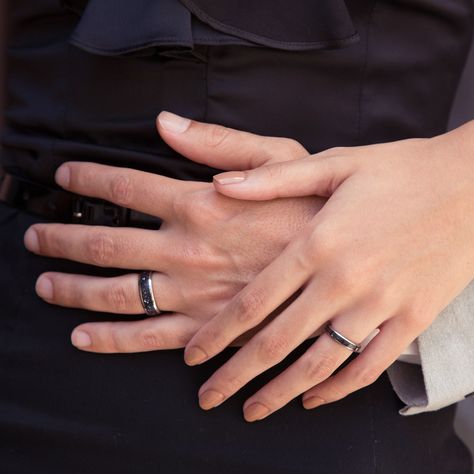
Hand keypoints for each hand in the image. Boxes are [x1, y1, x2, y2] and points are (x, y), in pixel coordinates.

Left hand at [24, 112, 324, 351]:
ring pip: (115, 294)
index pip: (126, 186)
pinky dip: (111, 341)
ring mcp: (195, 293)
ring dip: (72, 290)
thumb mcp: (283, 157)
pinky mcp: (209, 330)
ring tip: (46, 284)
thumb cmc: (317, 208)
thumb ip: (221, 143)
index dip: (89, 179)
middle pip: (105, 243)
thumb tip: (165, 125)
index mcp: (204, 203)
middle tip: (38, 238)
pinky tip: (83, 338)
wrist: (356, 266)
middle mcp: (190, 250)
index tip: (66, 178)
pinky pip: (149, 339)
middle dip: (63, 238)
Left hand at [182, 120, 473, 420]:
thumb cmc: (399, 169)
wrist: (473, 184)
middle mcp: (344, 280)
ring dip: (282, 392)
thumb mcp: (332, 163)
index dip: (218, 333)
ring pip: (320, 363)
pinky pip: (370, 366)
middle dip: (236, 374)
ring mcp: (381, 305)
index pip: (253, 301)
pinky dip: (339, 388)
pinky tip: (314, 398)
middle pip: (277, 341)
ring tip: (252, 410)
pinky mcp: (413, 319)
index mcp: (318, 242)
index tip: (194, 356)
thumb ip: (271, 179)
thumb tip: (218, 185)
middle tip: (208, 397)